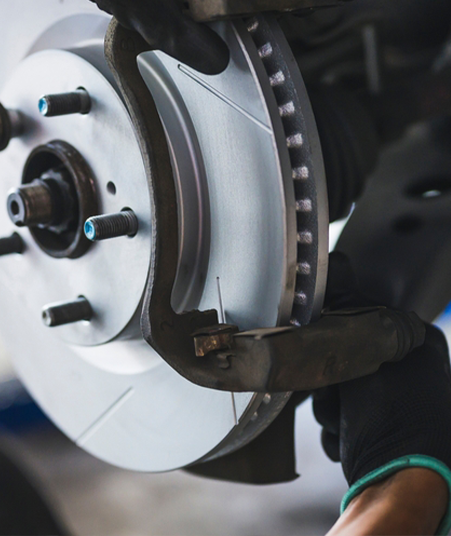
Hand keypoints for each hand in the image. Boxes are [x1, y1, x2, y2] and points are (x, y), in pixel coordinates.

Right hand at [314, 253, 450, 532]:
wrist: (397, 485)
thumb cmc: (393, 417)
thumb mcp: (366, 351)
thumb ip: (349, 308)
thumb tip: (337, 265)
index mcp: (420, 342)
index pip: (364, 317)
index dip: (341, 334)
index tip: (330, 348)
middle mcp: (411, 369)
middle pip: (346, 356)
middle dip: (333, 382)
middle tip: (341, 395)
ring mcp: (394, 402)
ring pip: (339, 389)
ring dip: (332, 409)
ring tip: (346, 423)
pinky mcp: (377, 430)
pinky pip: (343, 417)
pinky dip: (340, 428)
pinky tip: (349, 438)